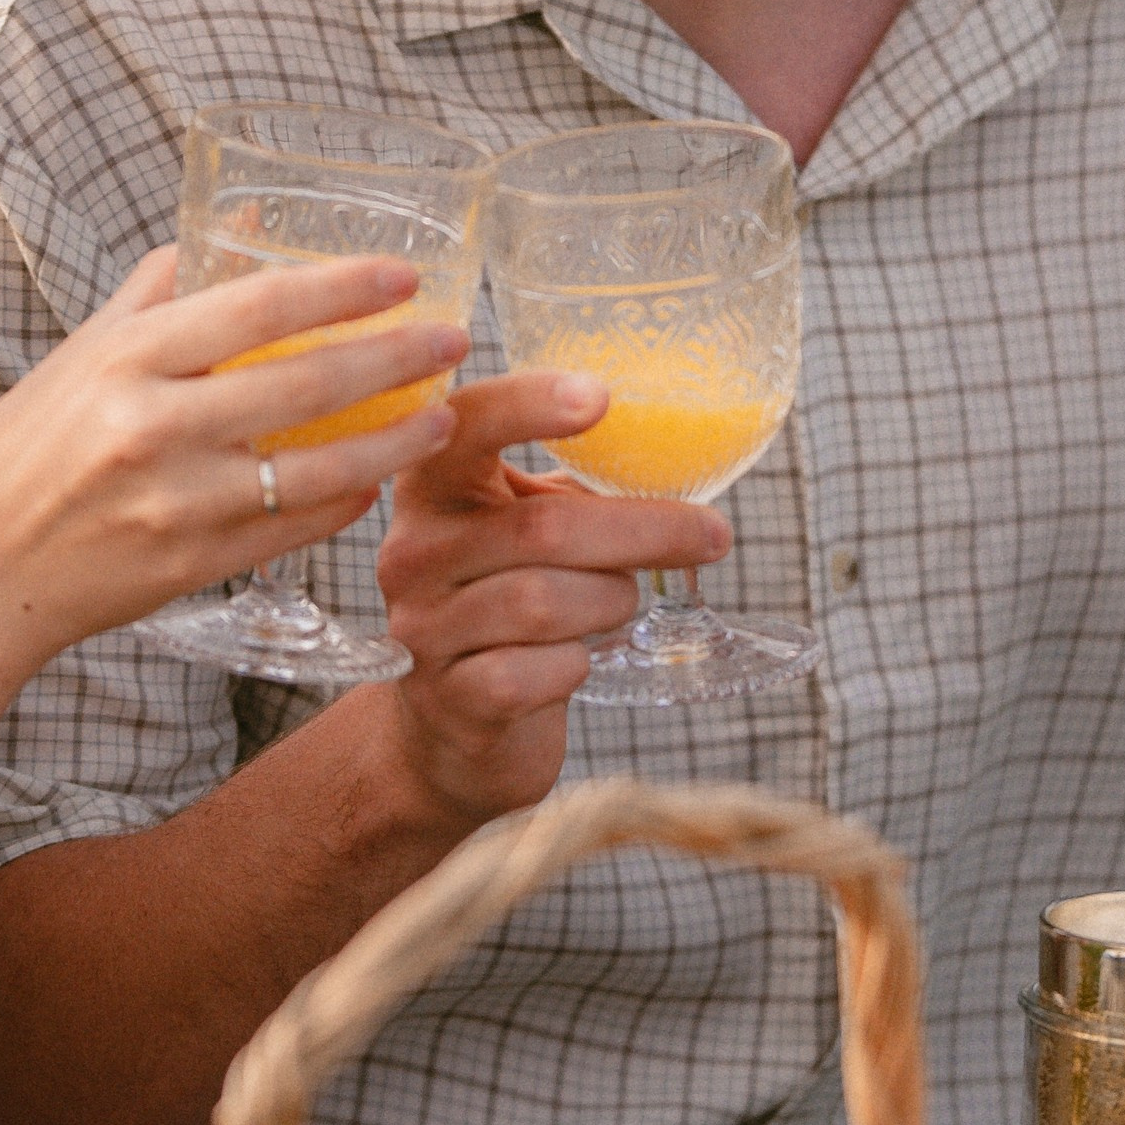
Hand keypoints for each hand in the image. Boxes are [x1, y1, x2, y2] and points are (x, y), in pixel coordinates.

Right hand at [0, 245, 469, 668]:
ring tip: (439, 417)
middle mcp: (153, 429)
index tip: (402, 276)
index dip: (340, 287)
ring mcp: (179, 503)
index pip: (255, 307)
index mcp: (124, 362)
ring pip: (319, 465)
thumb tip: (243, 216)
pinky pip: (297, 527)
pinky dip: (346, 500)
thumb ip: (160, 288)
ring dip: (395, 440)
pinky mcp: (196, 565)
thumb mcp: (79, 355)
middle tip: (451, 340)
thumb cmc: (27, 452)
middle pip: (305, 383)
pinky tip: (376, 478)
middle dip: (395, 358)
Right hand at [376, 371, 731, 826]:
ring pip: (545, 602)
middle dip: (644, 529)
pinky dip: (577, 665)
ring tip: (617, 605)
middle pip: (541, 527)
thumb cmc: (507, 606)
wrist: (453, 727)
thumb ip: (573, 496)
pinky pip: (540, 671)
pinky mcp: (451, 698)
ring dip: (610, 601)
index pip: (467, 425)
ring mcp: (424, 628)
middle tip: (710, 533)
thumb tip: (676, 474)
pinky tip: (573, 662)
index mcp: (433, 488)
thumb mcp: (523, 533)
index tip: (599, 397)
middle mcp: (414, 552)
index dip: (529, 404)